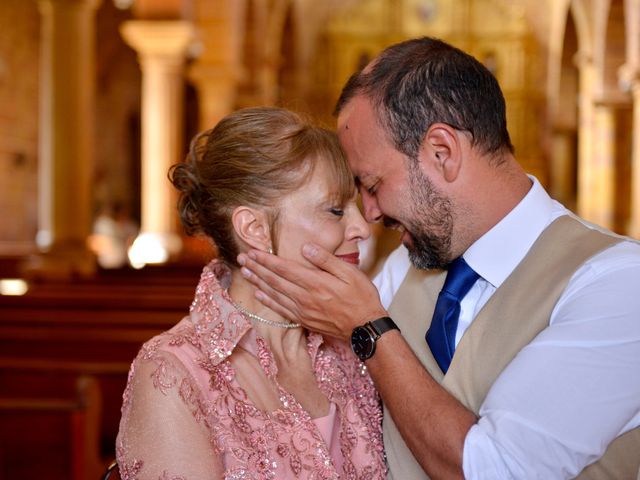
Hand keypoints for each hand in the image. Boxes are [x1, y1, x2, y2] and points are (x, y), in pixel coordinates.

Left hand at [237, 243, 387, 339]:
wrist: (366, 328)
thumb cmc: (361, 297)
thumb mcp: (350, 273)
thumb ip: (326, 260)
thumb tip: (305, 248)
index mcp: (315, 282)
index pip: (284, 268)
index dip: (266, 260)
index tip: (253, 252)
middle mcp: (305, 297)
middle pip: (275, 280)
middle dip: (257, 268)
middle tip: (242, 259)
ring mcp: (303, 310)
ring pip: (274, 294)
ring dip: (258, 282)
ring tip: (245, 273)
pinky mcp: (304, 320)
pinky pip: (281, 309)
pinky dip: (268, 301)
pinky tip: (259, 294)